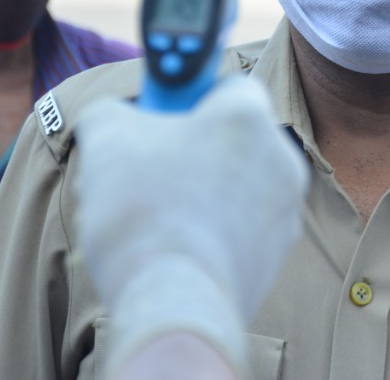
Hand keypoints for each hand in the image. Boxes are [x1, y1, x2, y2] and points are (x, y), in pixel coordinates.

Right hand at [74, 75, 307, 375]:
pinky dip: (206, 234)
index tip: (157, 114)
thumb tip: (109, 118)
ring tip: (150, 217)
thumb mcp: (105, 135)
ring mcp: (283, 212)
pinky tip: (169, 250)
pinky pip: (235, 230)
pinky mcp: (274, 258)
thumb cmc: (145, 211)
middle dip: (187, 149)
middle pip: (228, 139)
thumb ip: (110, 111)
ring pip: (232, 187)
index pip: (226, 84)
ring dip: (195, 194)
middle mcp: (281, 158)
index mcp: (250, 116)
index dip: (186, 95)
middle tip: (144, 168)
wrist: (174, 304)